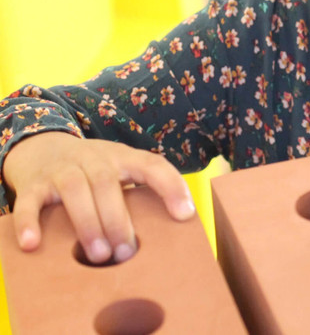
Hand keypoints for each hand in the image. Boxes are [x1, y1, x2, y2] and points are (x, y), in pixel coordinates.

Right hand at [3, 132, 194, 262]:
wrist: (43, 147)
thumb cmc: (93, 169)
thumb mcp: (120, 170)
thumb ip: (139, 192)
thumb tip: (169, 233)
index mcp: (123, 157)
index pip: (152, 164)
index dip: (171, 186)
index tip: (185, 214)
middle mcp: (94, 158)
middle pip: (108, 182)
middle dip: (119, 220)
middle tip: (127, 254)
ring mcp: (62, 168)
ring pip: (75, 190)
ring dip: (88, 224)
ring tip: (98, 256)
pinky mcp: (34, 184)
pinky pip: (30, 201)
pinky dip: (30, 221)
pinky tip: (33, 244)